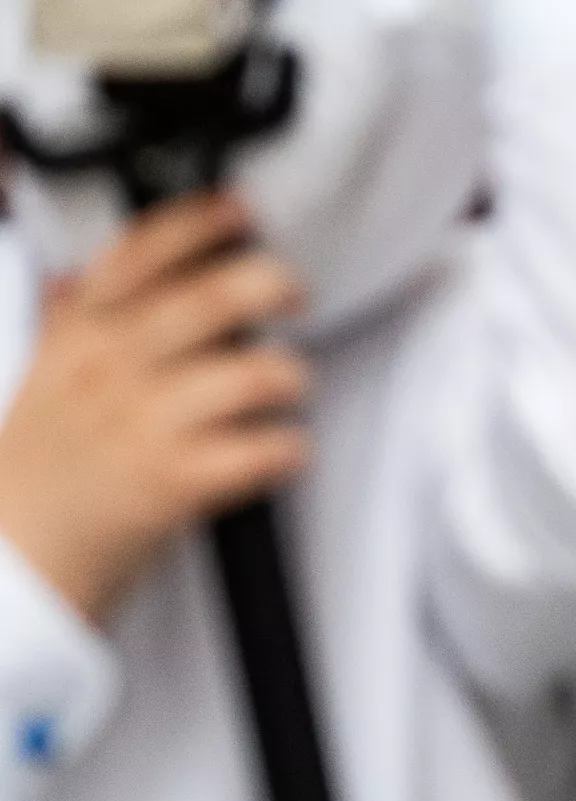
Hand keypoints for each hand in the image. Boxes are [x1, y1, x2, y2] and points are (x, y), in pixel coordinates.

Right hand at [0, 192, 308, 624]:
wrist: (14, 557)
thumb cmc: (38, 470)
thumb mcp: (36, 376)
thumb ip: (64, 323)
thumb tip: (73, 278)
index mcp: (78, 334)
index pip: (140, 254)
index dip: (199, 223)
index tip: (241, 212)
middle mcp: (112, 369)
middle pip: (211, 300)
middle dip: (270, 284)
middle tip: (292, 294)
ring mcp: (145, 424)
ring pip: (252, 373)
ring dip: (288, 376)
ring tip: (287, 386)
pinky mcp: (176, 482)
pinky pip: (265, 450)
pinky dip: (289, 448)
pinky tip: (282, 450)